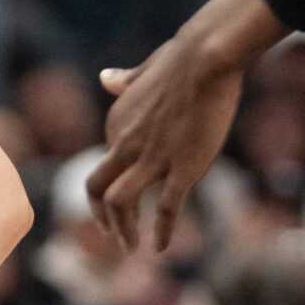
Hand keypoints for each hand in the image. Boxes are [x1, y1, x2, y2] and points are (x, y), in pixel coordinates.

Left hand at [87, 38, 244, 253]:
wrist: (207, 56)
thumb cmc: (182, 58)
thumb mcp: (145, 71)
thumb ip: (124, 81)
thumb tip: (106, 78)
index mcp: (116, 123)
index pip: (107, 162)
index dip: (114, 182)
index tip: (124, 197)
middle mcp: (125, 143)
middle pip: (97, 188)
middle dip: (102, 216)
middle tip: (111, 235)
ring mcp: (152, 157)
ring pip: (121, 202)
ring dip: (123, 228)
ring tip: (130, 246)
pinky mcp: (181, 167)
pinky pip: (166, 208)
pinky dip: (161, 231)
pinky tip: (160, 248)